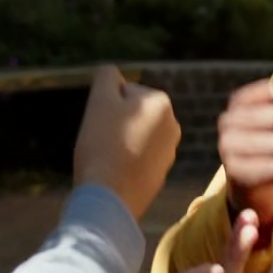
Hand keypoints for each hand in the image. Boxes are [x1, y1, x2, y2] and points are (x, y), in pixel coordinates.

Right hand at [74, 64, 180, 217]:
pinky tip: (115, 174)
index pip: (123, 92)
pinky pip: (136, 161)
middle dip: (115, 123)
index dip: (106, 106)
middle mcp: (173, 126)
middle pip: (130, 115)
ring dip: (119, 143)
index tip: (102, 124)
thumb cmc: (103, 146)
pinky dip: (125, 163)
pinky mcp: (159, 176)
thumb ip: (107, 76)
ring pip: (133, 137)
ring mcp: (169, 154)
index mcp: (162, 103)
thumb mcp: (100, 100)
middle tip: (103, 141)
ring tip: (108, 158)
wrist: (109, 199)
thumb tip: (113, 73)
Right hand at [217, 72, 272, 228]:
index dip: (259, 93)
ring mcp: (227, 149)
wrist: (270, 183)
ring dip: (264, 142)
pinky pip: (241, 167)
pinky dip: (261, 167)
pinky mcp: (232, 172)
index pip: (243, 97)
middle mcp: (228, 126)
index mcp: (240, 108)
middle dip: (264, 118)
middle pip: (242, 117)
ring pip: (238, 141)